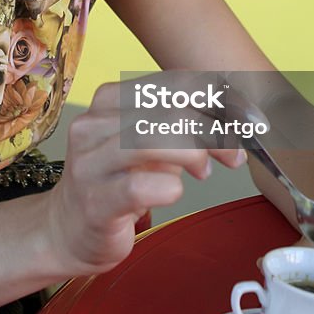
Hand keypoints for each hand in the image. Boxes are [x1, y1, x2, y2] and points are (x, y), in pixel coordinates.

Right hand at [44, 80, 245, 277]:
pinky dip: (170, 188)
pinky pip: (140, 186)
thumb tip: (238, 112)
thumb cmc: (117, 181)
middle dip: (215, 130)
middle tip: (234, 153)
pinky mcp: (95, 202)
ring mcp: (90, 164)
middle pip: (170, 110)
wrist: (67, 230)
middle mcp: (94, 126)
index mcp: (109, 101)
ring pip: (154, 139)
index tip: (247, 119)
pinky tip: (173, 193)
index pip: (175, 83)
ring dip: (196, 155)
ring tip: (205, 172)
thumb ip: (181, 122)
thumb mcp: (147, 141)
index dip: (220, 98)